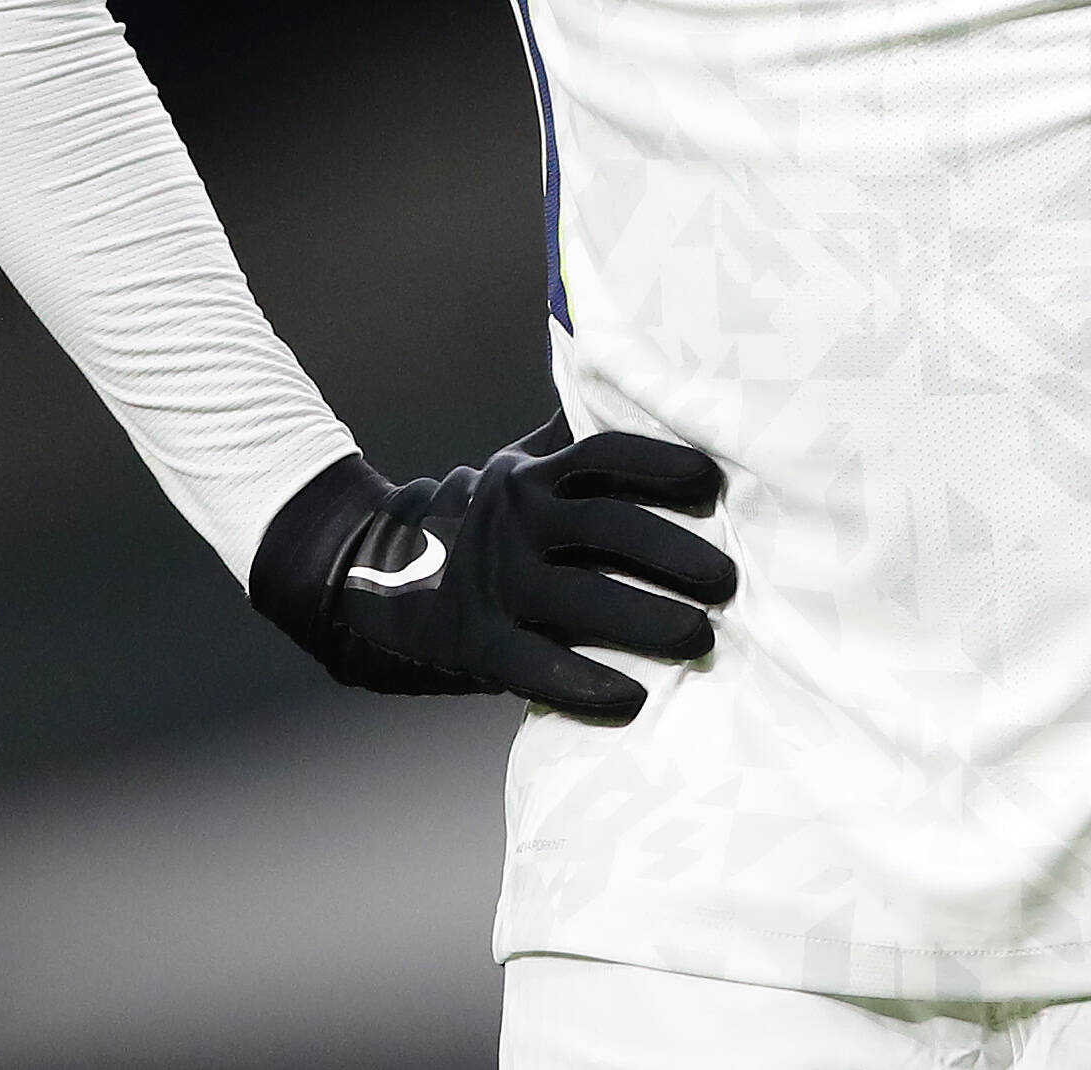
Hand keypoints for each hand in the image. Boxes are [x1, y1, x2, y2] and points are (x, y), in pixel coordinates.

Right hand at [247, 416, 733, 722]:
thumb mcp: (515, 469)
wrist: (361, 567)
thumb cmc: (474, 518)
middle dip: (676, 554)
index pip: (607, 454)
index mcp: (533, 475)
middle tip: (730, 581)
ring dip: (647, 620)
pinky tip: (633, 698)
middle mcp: (516, 520)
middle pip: (609, 529)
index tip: (715, 483)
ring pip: (581, 598)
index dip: (664, 464)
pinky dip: (586, 682)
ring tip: (701, 637)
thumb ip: (573, 443)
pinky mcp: (471, 639)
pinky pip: (535, 664)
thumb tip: (647, 392)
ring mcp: (493, 581)